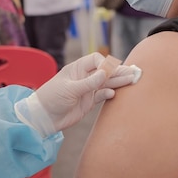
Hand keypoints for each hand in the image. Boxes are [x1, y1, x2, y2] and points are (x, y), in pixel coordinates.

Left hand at [14, 53, 139, 136]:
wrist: (44, 117)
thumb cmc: (51, 98)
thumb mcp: (69, 89)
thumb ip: (88, 82)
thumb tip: (105, 73)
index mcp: (77, 69)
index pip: (96, 60)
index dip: (105, 64)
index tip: (110, 72)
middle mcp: (84, 77)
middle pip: (105, 71)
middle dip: (118, 72)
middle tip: (134, 73)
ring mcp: (87, 89)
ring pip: (106, 83)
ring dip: (118, 82)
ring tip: (132, 80)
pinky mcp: (88, 102)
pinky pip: (102, 95)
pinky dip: (108, 93)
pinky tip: (114, 93)